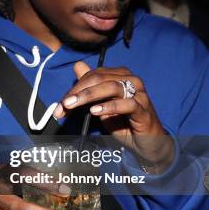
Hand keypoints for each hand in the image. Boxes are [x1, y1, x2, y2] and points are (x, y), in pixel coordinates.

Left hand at [53, 62, 173, 171]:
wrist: (147, 143)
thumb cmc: (124, 123)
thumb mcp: (102, 105)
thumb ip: (90, 87)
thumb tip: (77, 66)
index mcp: (121, 76)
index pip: (93, 75)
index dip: (75, 87)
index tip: (60, 103)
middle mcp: (132, 80)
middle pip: (100, 78)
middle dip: (78, 91)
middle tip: (63, 104)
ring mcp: (140, 94)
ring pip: (112, 87)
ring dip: (89, 95)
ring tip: (73, 105)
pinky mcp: (144, 110)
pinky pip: (127, 104)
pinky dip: (109, 106)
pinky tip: (95, 111)